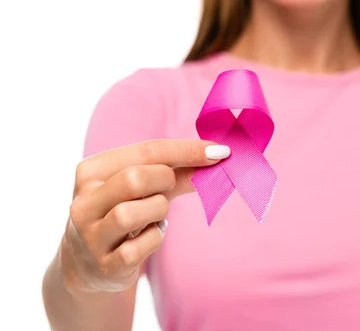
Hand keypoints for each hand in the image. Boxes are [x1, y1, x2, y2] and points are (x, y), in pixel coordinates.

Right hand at [60, 139, 229, 292]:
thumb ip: (178, 172)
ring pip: (132, 214)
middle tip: (167, 190)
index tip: (219, 151)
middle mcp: (83, 202)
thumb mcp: (146, 187)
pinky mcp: (104, 265)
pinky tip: (149, 237)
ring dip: (157, 212)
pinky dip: (154, 239)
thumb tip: (217, 156)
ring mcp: (90, 235)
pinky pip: (140, 248)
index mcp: (91, 171)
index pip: (146, 151)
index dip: (187, 150)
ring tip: (154, 216)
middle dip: (165, 182)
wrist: (88, 264)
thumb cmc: (124, 212)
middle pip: (135, 179)